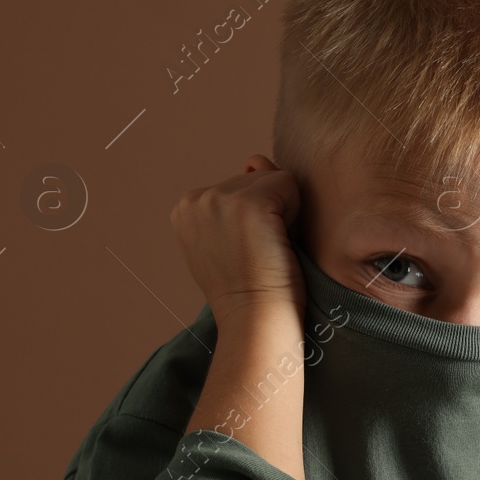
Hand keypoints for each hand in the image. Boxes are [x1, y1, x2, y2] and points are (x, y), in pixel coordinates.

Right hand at [170, 154, 305, 326]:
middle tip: (260, 252)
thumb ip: (241, 195)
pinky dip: (294, 213)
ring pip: (273, 179)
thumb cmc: (252, 287)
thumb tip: (254, 159)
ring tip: (268, 248)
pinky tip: (278, 242)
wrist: (255, 319)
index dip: (254, 219)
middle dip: (269, 212)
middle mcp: (195, 198)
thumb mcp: (235, 237)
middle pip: (256, 179)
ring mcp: (218, 198)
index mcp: (186, 207)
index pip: (239, 186)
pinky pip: (288, 183)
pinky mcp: (247, 202)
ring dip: (282, 213)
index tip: (245, 251)